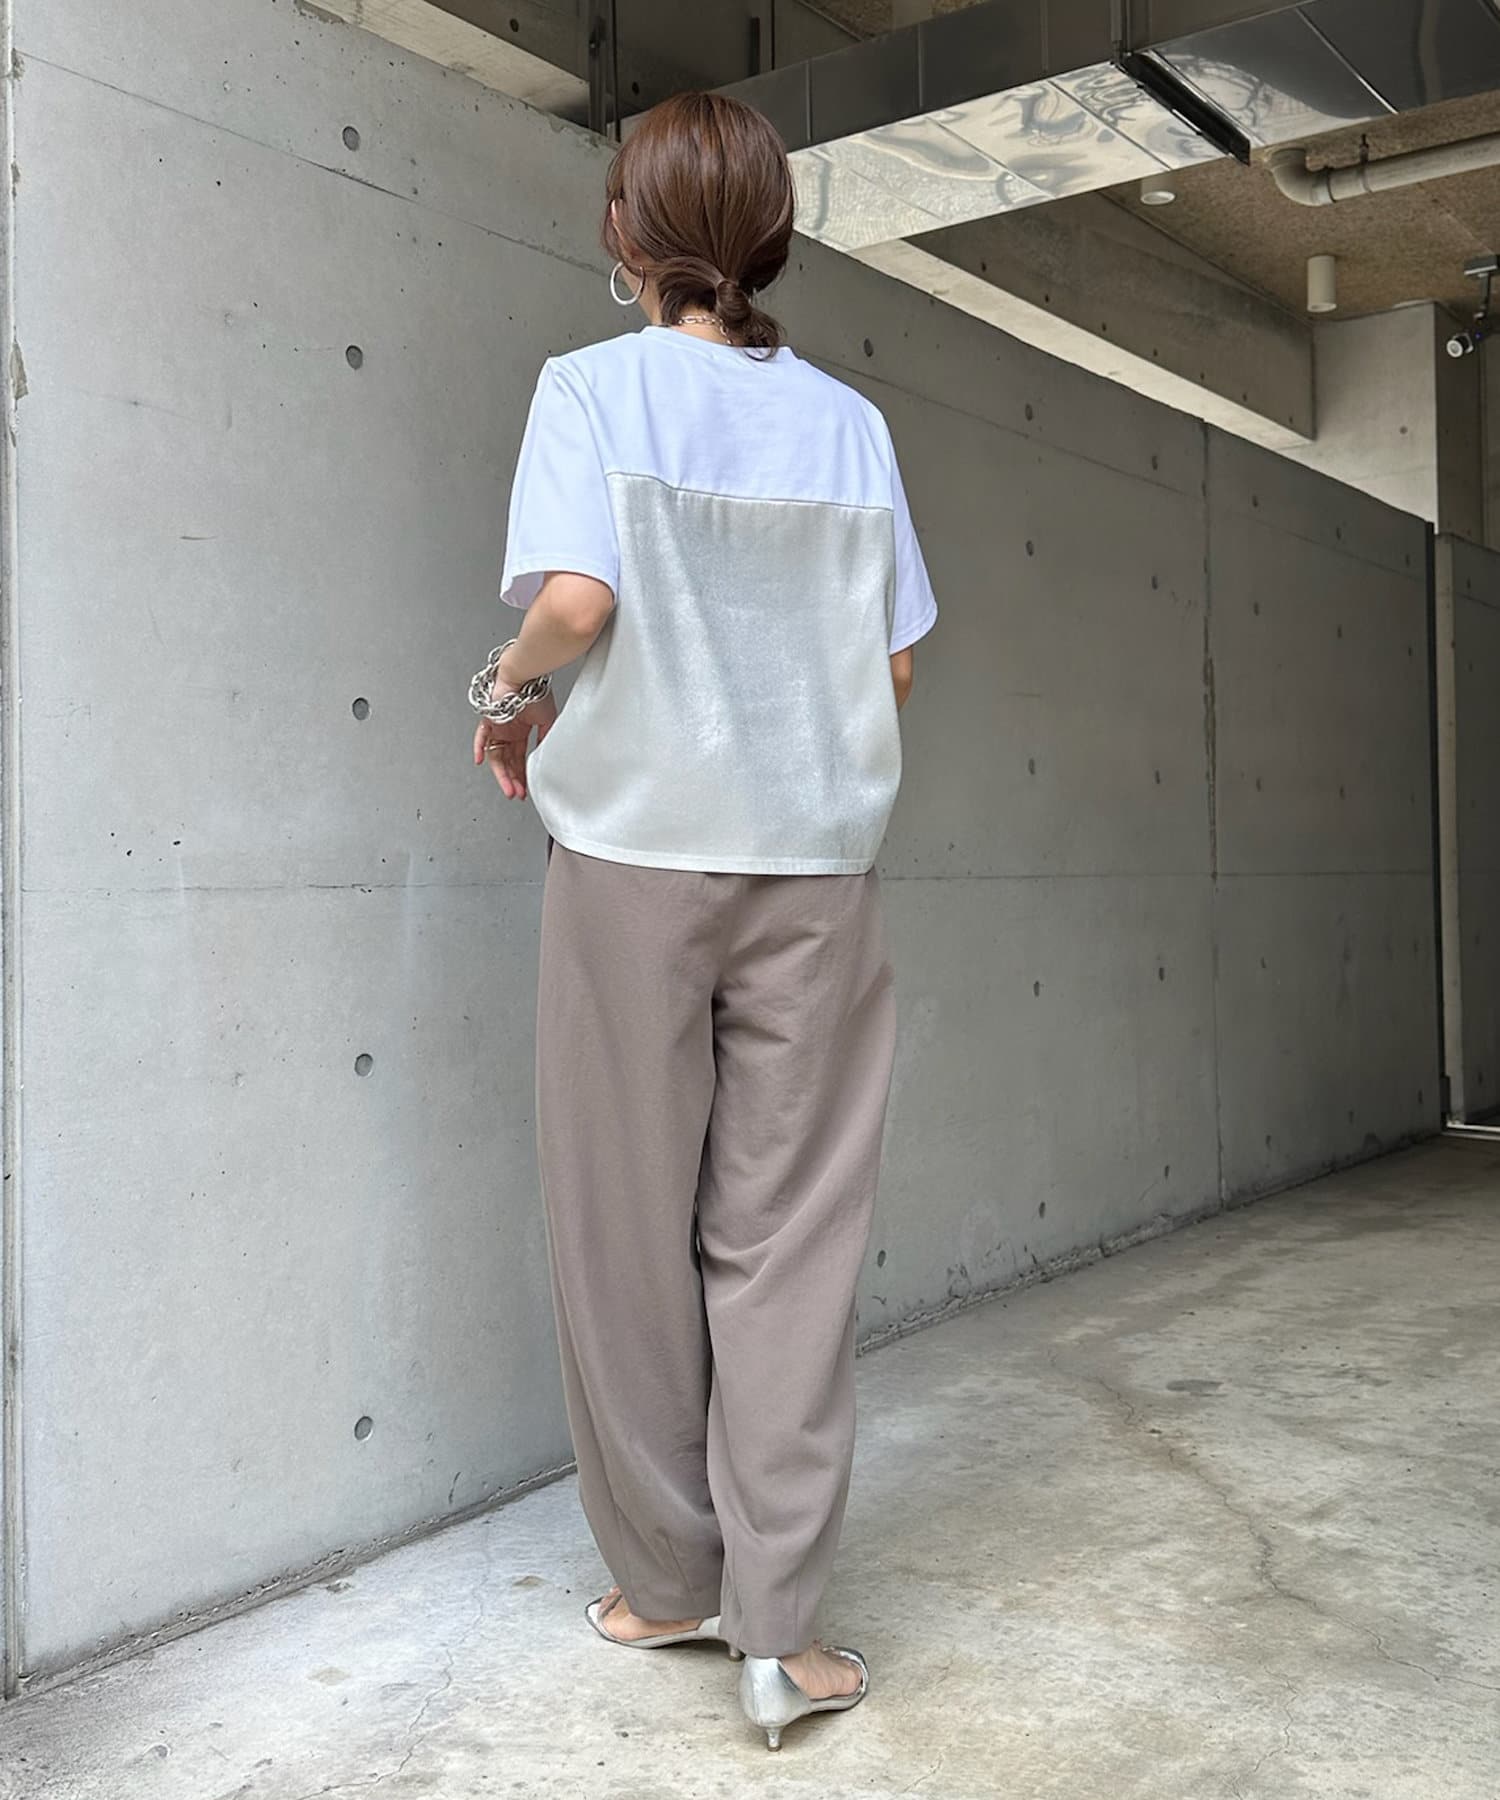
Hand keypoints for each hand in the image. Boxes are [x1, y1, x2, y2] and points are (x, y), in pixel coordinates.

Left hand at [472, 685, 556, 799]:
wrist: (527, 676)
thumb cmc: (536, 692)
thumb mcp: (548, 722)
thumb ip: (545, 739)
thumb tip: (544, 757)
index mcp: (521, 730)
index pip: (519, 758)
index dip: (522, 774)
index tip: (526, 789)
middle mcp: (508, 731)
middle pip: (507, 761)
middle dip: (512, 780)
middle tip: (517, 794)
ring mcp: (497, 727)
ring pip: (496, 755)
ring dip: (502, 774)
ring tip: (509, 789)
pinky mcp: (488, 719)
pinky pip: (481, 737)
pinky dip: (479, 748)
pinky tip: (481, 762)